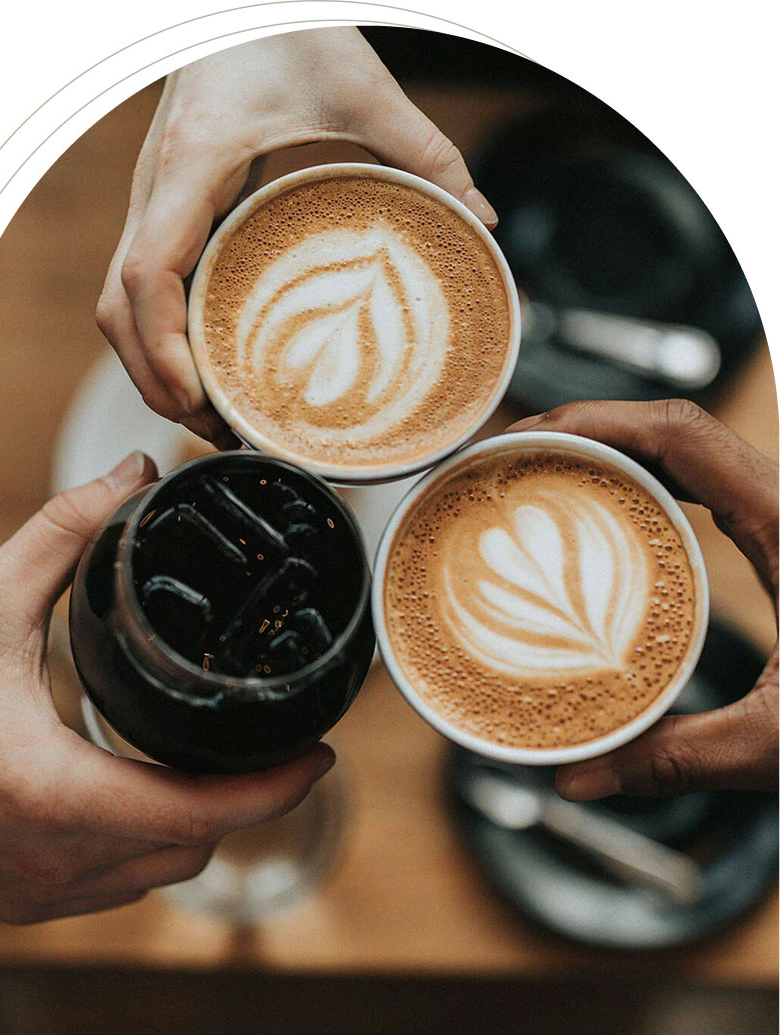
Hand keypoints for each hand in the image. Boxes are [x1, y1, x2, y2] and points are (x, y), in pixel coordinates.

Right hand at [0, 452, 334, 923]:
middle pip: (192, 846)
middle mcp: (51, 859)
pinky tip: (149, 798)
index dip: (273, 789)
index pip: (200, 814)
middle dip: (246, 800)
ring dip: (199, 825)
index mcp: (51, 791)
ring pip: (158, 873)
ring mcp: (36, 890)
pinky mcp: (21, 898)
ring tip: (223, 767)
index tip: (319, 755)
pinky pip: (116, 886)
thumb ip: (65, 535)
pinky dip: (149, 845)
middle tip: (275, 746)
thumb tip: (133, 476)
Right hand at [96, 27, 495, 441]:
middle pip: (118, 312)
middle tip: (217, 431)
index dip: (161, 348)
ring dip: (152, 368)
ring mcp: (153, 203)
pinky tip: (206, 366)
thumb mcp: (358, 84)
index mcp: (191, 165)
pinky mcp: (166, 210)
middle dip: (156, 382)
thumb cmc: (278, 28)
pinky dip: (161, 338)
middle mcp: (155, 191)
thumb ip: (422, 148)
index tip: (199, 398)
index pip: (146, 275)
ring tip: (211, 417)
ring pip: (119, 306)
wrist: (230, 4)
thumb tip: (481, 217)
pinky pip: (142, 288)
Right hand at [506, 399, 777, 797]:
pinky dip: (644, 485)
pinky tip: (606, 519)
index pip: (684, 434)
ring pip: (688, 453)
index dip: (599, 421)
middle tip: (514, 460)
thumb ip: (680, 759)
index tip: (533, 437)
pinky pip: (702, 488)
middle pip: (674, 430)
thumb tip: (580, 778)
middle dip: (586, 430)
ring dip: (612, 452)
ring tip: (542, 478)